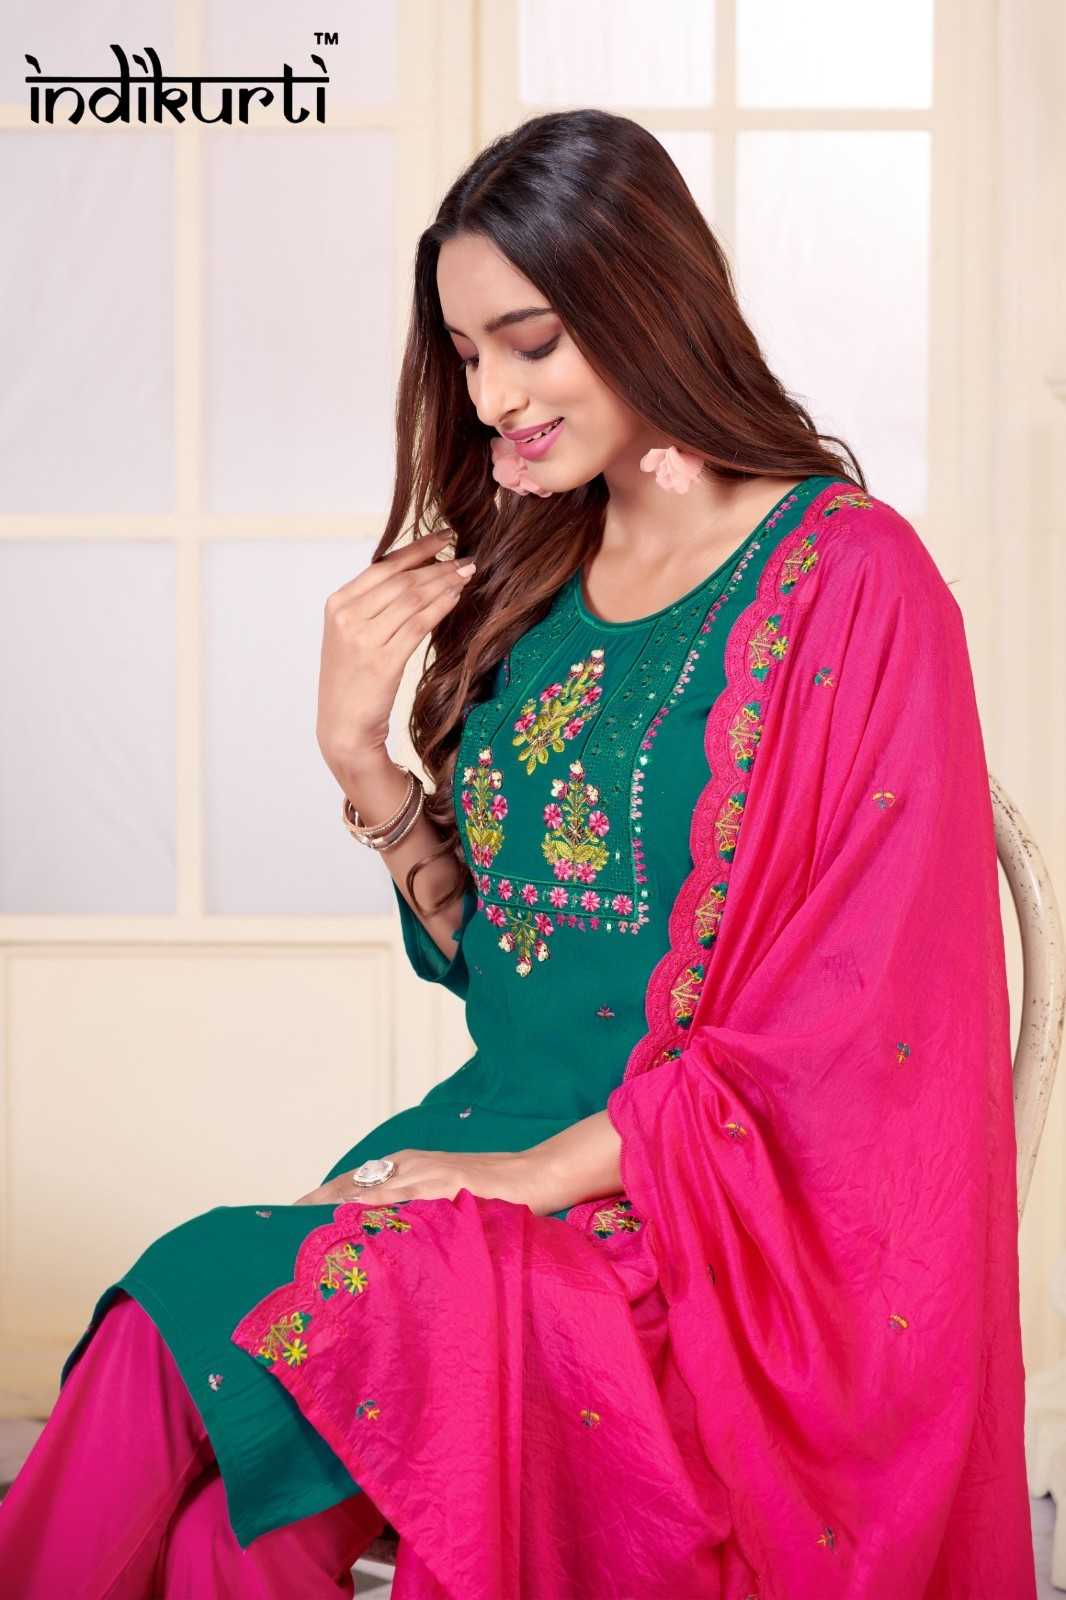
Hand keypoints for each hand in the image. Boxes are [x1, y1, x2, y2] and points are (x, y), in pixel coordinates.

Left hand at [293, 1148, 550, 1213]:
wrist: (535, 1176)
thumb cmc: (494, 1192)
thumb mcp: (448, 1198)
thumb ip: (419, 1209)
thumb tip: (391, 1234)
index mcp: (410, 1165)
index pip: (357, 1181)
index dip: (325, 1197)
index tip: (294, 1213)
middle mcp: (412, 1164)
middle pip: (353, 1182)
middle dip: (319, 1201)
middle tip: (285, 1222)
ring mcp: (426, 1174)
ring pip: (370, 1188)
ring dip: (337, 1205)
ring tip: (304, 1223)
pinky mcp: (444, 1186)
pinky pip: (403, 1196)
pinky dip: (376, 1206)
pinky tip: (355, 1216)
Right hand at [316, 529, 476, 778]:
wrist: (343, 725)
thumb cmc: (352, 679)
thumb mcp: (352, 634)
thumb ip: (375, 604)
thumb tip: (417, 573)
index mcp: (338, 603)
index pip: (384, 565)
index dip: (418, 549)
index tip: (445, 537)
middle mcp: (347, 616)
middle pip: (402, 580)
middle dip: (438, 566)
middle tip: (467, 560)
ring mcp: (363, 639)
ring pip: (412, 599)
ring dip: (444, 583)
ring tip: (467, 575)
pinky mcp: (383, 661)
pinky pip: (417, 625)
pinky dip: (440, 607)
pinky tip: (457, 598)